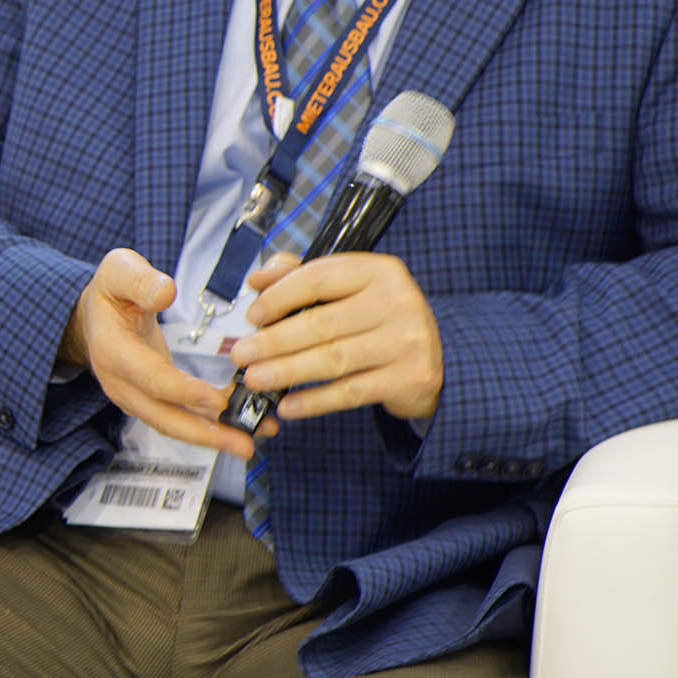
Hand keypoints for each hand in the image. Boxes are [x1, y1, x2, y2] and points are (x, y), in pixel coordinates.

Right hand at [62, 248, 258, 457]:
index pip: (149, 377)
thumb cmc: (110, 292)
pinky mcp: (151, 401)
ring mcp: (135, 396)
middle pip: (162, 416)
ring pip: (173, 423)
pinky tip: (244, 425)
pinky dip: (211, 425)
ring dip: (213, 437)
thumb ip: (140, 280)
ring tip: (251, 442)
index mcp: (112, 349)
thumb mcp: (118, 270)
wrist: (93, 316)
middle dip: (204, 434)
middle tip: (244, 445)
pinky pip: (180, 417)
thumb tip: (165, 293)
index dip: (183, 392)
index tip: (218, 400)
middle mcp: (121, 382)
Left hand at [231, 251, 442, 422]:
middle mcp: (397, 302)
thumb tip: (257, 280)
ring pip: (333, 359)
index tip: (252, 316)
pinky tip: (288, 406)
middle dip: (273, 342)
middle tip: (240, 355)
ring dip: (286, 372)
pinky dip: (314, 401)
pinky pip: (350, 392)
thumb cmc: (378, 318)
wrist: (437, 356)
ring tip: (254, 379)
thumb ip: (301, 276)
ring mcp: (406, 341)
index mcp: (378, 271)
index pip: (318, 278)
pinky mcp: (409, 378)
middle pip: (321, 324)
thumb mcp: (348, 287)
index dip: (279, 297)